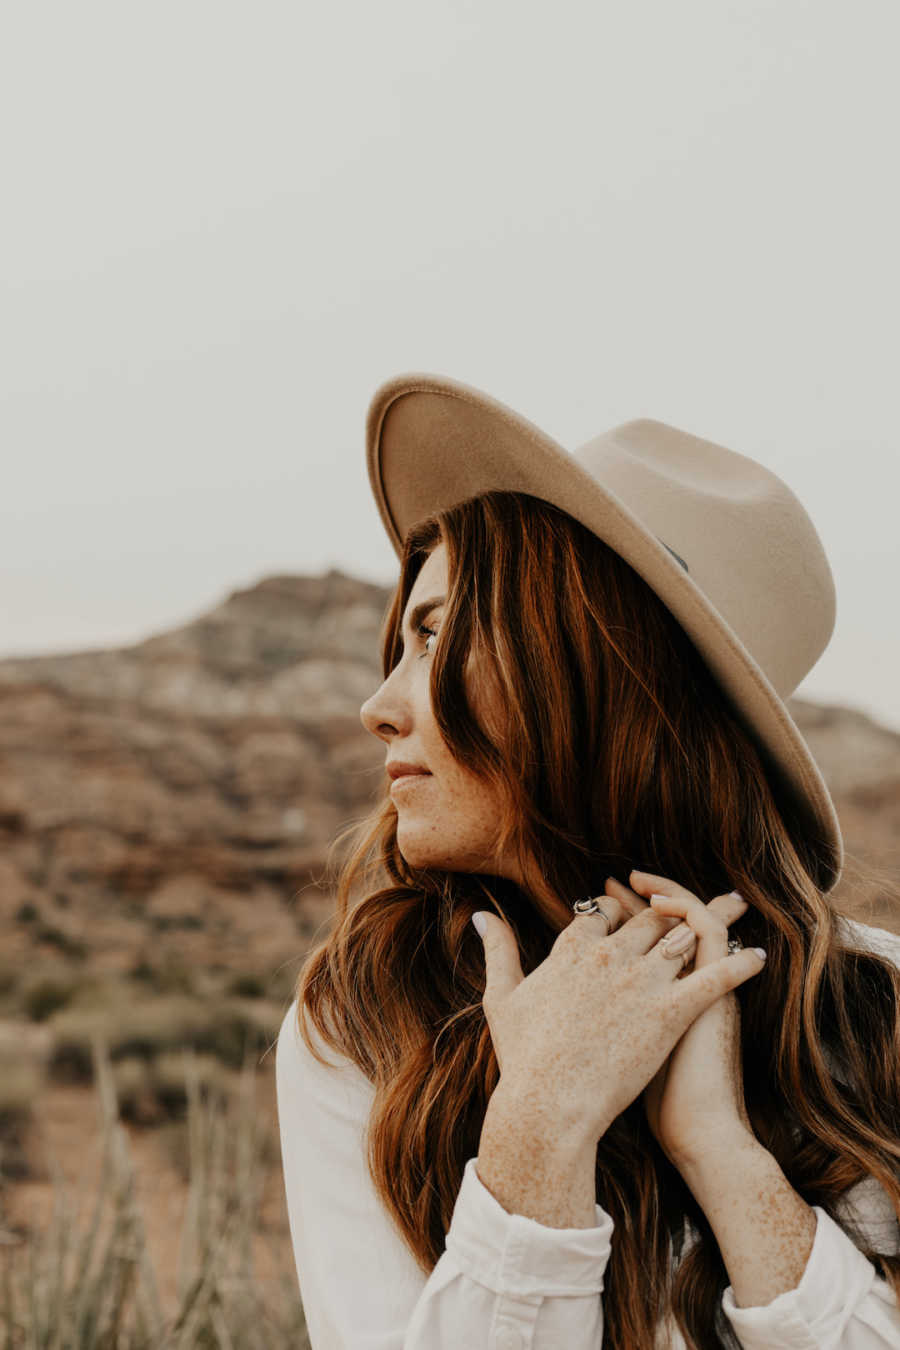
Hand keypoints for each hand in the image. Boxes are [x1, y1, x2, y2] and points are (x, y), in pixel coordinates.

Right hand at [471, 873, 765, 1144]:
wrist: (549, 1104)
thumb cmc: (524, 1059)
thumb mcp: (503, 999)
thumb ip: (498, 952)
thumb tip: (481, 916)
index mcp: (572, 949)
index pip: (603, 912)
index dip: (619, 908)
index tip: (629, 908)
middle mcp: (610, 954)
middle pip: (649, 918)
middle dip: (673, 905)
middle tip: (697, 897)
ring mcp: (643, 980)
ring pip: (683, 935)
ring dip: (712, 920)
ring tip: (736, 909)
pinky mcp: (672, 1010)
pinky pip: (717, 975)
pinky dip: (741, 962)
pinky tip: (759, 956)